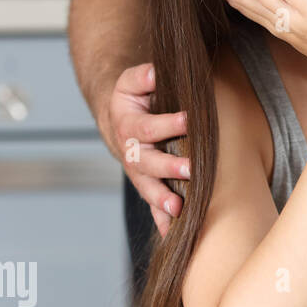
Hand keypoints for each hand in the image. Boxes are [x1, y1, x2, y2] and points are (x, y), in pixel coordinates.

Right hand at [107, 61, 188, 237]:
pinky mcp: (146, 185)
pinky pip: (152, 205)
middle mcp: (131, 152)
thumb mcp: (132, 81)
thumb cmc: (133, 99)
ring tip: (179, 209)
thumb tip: (156, 72)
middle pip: (147, 162)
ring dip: (162, 199)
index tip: (189, 119)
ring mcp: (138, 172)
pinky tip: (172, 234)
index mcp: (128, 125)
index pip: (148, 126)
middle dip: (168, 167)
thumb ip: (142, 76)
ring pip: (147, 188)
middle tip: (190, 170)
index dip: (168, 123)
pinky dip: (161, 220)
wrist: (116, 119)